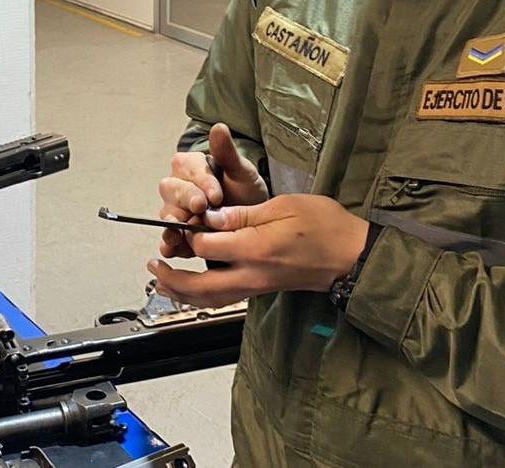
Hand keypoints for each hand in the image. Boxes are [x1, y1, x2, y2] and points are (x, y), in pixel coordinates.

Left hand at [147, 194, 370, 307]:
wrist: (351, 255)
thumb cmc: (323, 225)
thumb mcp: (283, 206)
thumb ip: (243, 214)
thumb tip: (211, 217)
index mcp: (255, 248)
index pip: (205, 244)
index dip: (189, 231)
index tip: (184, 217)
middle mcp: (252, 273)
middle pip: (200, 286)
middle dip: (171, 279)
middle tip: (152, 267)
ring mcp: (257, 286)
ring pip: (211, 298)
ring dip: (182, 292)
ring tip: (161, 281)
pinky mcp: (262, 290)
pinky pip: (225, 298)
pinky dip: (202, 296)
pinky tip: (191, 288)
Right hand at [158, 123, 268, 258]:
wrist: (253, 220)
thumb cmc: (244, 191)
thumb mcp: (242, 172)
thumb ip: (227, 153)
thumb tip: (219, 127)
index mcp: (190, 166)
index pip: (188, 168)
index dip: (201, 181)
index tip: (216, 193)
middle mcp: (178, 187)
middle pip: (172, 190)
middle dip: (186, 199)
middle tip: (200, 207)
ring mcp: (176, 211)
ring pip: (168, 214)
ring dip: (174, 223)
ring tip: (180, 231)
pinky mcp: (178, 234)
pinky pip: (169, 238)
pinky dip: (170, 244)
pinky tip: (173, 248)